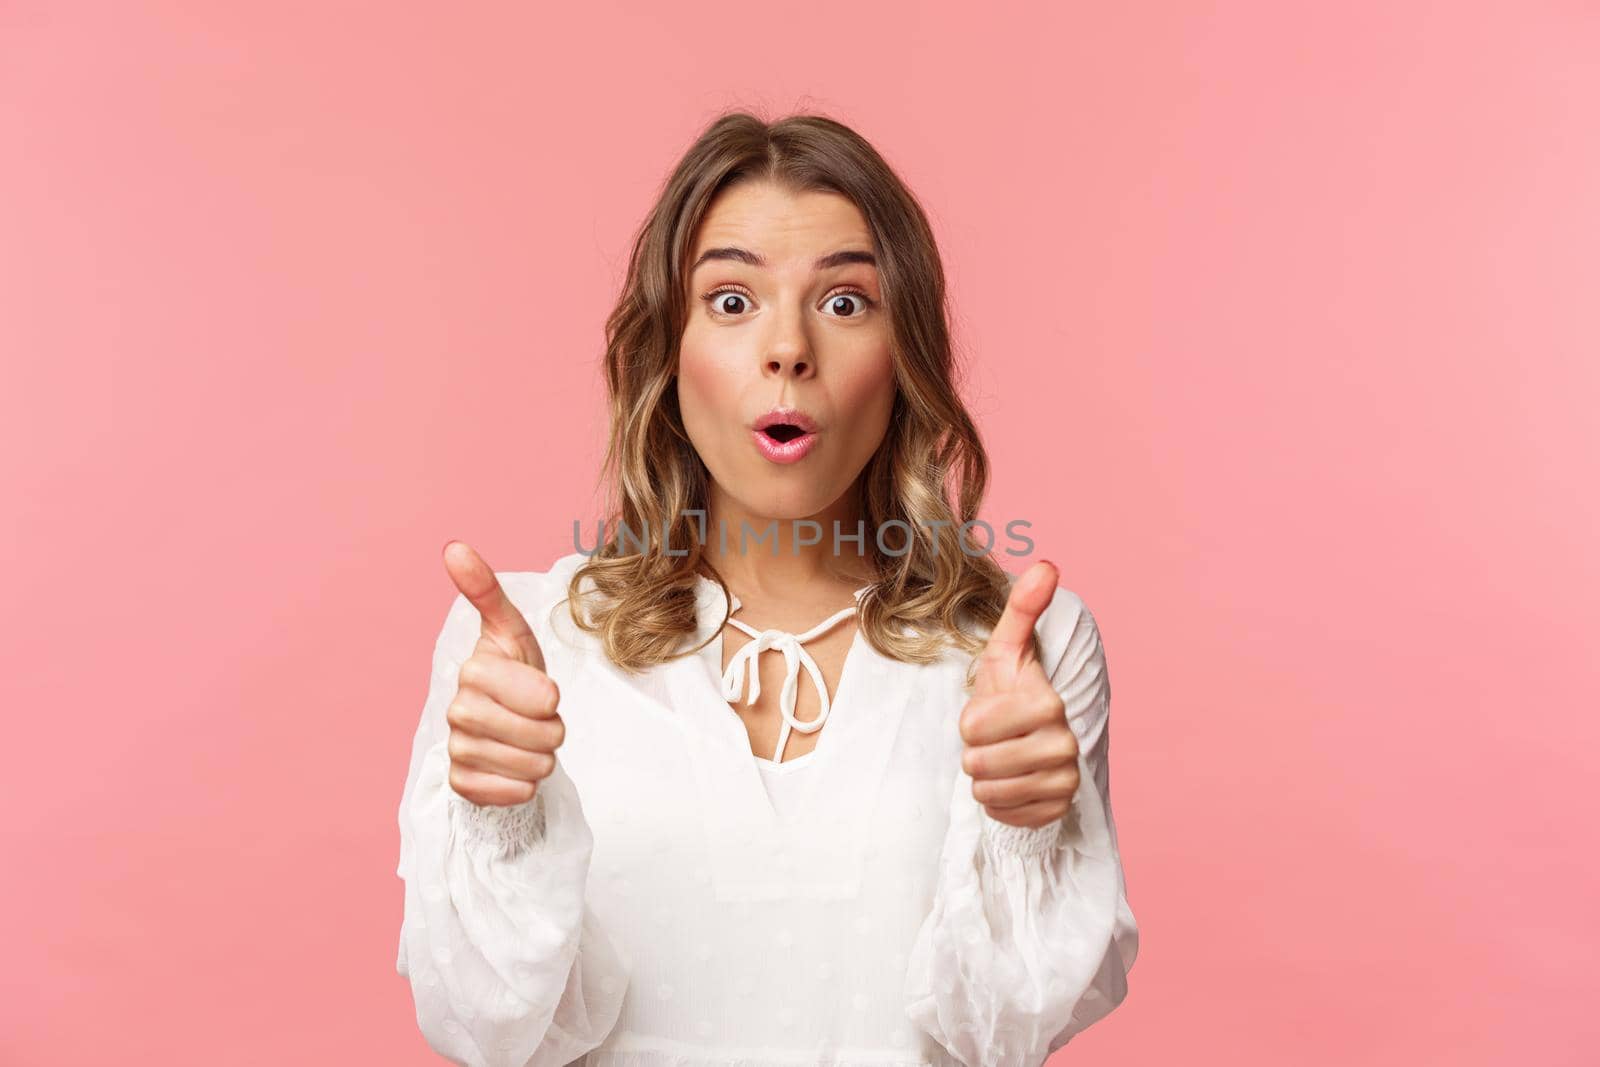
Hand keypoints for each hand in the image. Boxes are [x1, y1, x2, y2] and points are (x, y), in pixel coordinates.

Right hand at [441, 540, 563, 807]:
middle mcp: (457, 711)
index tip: (547, 694)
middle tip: (543, 720)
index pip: (540, 697)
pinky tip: (515, 768)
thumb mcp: (512, 629)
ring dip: (542, 756)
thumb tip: (453, 547)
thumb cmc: (515, 671)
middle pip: (537, 734)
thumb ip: (487, 591)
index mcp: (474, 671)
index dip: (551, 698)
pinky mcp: (462, 784)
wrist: (505, 723)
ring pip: (530, 766)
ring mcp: (457, 749)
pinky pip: (511, 794)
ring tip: (531, 741)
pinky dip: (524, 785)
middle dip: (552, 730)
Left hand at [959, 560, 1080, 828]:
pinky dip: (999, 802)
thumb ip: (1022, 609)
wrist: (1030, 739)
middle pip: (977, 763)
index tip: (987, 712)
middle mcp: (1063, 745)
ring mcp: (1064, 783)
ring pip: (986, 792)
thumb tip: (1047, 564)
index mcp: (1048, 704)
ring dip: (985, 776)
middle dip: (975, 751)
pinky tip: (1013, 781)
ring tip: (1002, 758)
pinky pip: (1002, 815)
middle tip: (993, 739)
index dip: (970, 721)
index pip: (973, 728)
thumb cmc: (1010, 692)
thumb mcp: (1006, 651)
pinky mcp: (1055, 812)